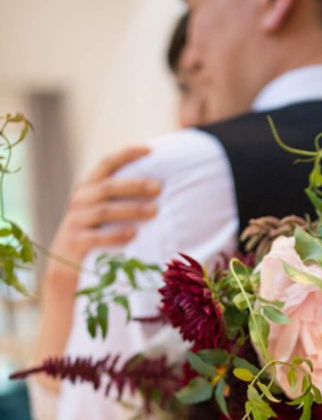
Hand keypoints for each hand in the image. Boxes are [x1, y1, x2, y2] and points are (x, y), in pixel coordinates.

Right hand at [44, 146, 161, 286]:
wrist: (63, 269)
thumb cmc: (93, 238)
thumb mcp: (103, 215)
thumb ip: (120, 200)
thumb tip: (158, 190)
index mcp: (88, 188)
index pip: (106, 164)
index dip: (126, 154)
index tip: (149, 150)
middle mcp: (79, 200)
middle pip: (107, 187)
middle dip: (134, 185)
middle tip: (158, 188)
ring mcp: (75, 221)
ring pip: (103, 211)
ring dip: (131, 209)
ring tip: (153, 211)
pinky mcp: (74, 243)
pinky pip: (96, 237)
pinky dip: (115, 235)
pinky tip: (133, 234)